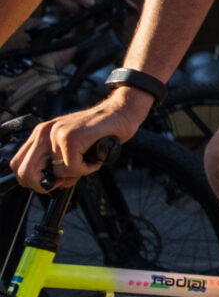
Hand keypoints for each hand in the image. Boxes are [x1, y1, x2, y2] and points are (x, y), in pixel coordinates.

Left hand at [12, 93, 148, 191]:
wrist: (122, 112)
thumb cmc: (100, 130)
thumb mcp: (71, 147)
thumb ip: (56, 165)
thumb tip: (52, 184)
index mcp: (40, 134)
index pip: (18, 164)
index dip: (32, 180)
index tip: (50, 181)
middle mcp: (44, 132)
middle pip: (26, 172)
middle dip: (46, 183)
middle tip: (67, 177)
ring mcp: (56, 134)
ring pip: (55, 172)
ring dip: (74, 173)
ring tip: (86, 160)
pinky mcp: (71, 138)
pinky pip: (73, 168)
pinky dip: (87, 168)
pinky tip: (94, 157)